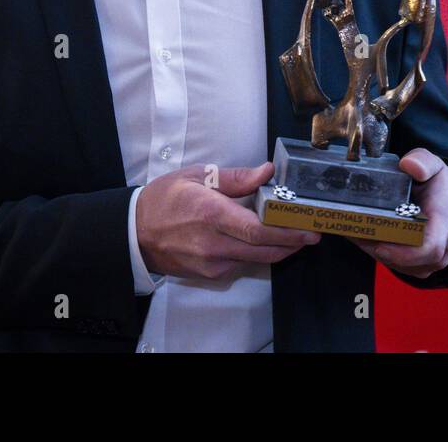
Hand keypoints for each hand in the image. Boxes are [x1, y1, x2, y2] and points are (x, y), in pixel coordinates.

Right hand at [136, 162, 320, 280]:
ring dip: (277, 248)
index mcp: (211, 214)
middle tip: (311, 233)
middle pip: (265, 250)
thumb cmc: (165, 199)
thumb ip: (235, 177)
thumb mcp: (197, 176)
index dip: (287, 232)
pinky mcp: (211, 275)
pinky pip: (241, 264)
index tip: (308, 229)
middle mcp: (214, 244)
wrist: (135, 233)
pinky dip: (254, 252)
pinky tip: (256, 239)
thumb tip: (266, 172)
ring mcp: (212, 263)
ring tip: (291, 233)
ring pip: (256, 259)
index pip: (257, 229)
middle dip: (293, 243)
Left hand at [351, 148, 447, 278]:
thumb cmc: (440, 180)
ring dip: (387, 259)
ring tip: (363, 241)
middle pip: (420, 262)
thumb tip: (409, 165)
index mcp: (444, 215)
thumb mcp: (433, 163)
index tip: (379, 245)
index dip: (405, 253)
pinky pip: (413, 268)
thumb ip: (422, 161)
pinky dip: (393, 261)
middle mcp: (446, 238)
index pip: (431, 246)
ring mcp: (441, 252)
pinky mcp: (432, 259)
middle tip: (361, 239)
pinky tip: (374, 245)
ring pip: (415, 268)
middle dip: (387, 255)